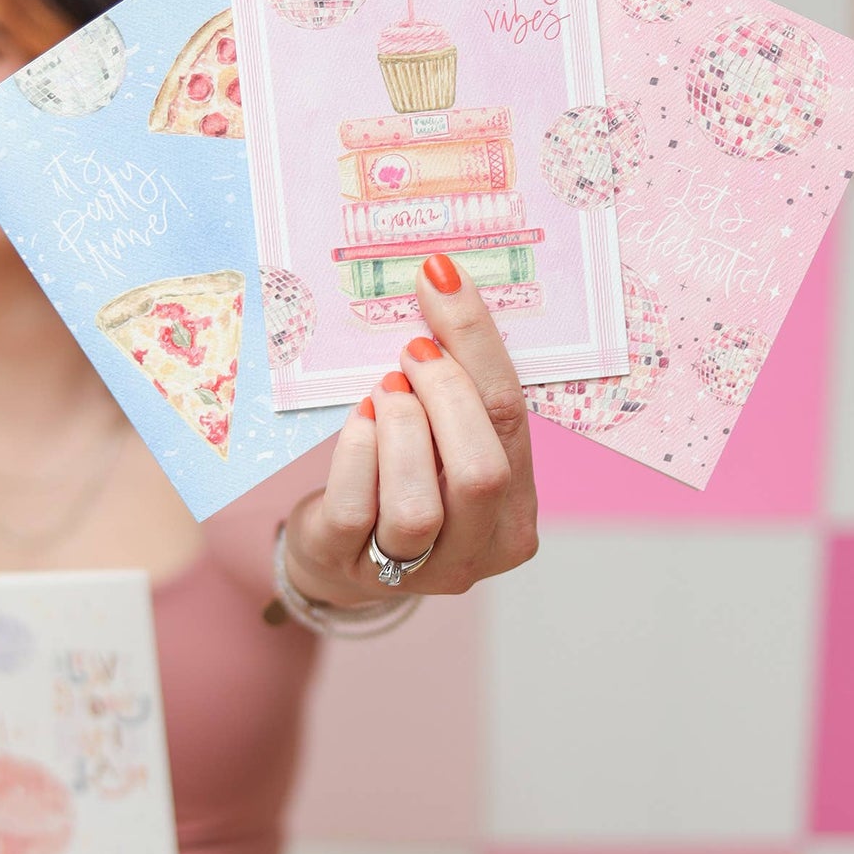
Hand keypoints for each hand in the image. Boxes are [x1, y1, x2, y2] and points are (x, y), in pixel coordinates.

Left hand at [283, 253, 539, 606]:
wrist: (337, 552)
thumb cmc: (400, 480)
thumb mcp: (442, 441)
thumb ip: (456, 392)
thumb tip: (442, 285)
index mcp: (517, 511)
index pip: (511, 418)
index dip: (477, 344)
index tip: (442, 283)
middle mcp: (479, 550)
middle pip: (481, 472)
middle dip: (445, 395)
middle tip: (411, 352)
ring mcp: (418, 571)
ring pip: (419, 506)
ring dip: (401, 431)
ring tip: (384, 393)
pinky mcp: (352, 568)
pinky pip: (357, 513)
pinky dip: (357, 456)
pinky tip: (360, 422)